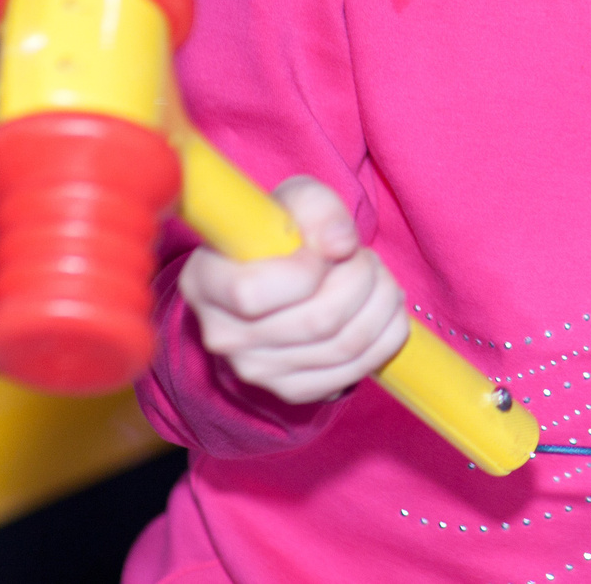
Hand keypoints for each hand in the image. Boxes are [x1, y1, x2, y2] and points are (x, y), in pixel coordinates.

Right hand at [176, 175, 409, 403]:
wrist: (279, 273)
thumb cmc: (282, 231)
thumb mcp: (295, 200)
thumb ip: (317, 209)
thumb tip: (341, 245)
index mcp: (205, 283)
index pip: (254, 294)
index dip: (309, 269)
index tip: (330, 248)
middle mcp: (223, 336)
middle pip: (317, 321)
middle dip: (362, 280)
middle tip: (366, 257)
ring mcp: (256, 370)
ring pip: (344, 346)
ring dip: (381, 304)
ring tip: (378, 277)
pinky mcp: (292, 390)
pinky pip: (356, 370)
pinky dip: (386, 336)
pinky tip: (384, 308)